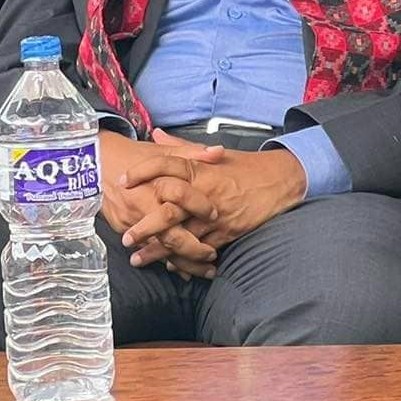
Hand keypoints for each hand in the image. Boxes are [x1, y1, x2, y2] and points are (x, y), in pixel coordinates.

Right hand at [97, 131, 224, 272]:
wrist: (95, 163)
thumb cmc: (133, 156)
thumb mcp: (163, 151)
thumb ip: (192, 153)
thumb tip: (219, 152)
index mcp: (156, 182)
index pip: (181, 196)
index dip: (200, 207)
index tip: (215, 215)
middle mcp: (144, 205)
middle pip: (171, 234)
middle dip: (194, 250)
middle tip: (213, 256)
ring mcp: (133, 221)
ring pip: (160, 249)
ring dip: (184, 262)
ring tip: (205, 270)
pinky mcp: (123, 229)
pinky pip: (146, 249)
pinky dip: (165, 260)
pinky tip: (182, 270)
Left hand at [118, 145, 306, 251]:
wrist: (278, 181)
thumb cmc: (244, 166)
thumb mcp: (215, 152)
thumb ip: (182, 147)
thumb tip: (156, 135)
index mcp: (201, 168)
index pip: (165, 165)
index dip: (142, 172)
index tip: (122, 182)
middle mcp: (205, 192)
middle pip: (168, 209)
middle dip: (144, 226)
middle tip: (125, 236)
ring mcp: (216, 215)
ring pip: (182, 236)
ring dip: (158, 250)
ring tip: (138, 258)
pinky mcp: (227, 233)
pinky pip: (201, 250)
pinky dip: (184, 259)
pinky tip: (169, 265)